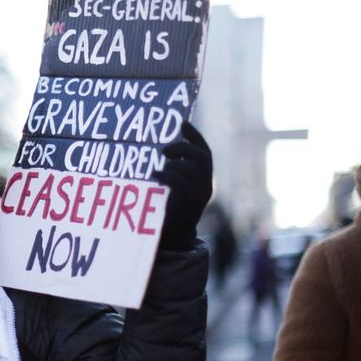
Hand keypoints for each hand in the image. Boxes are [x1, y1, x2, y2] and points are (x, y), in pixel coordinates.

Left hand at [151, 122, 212, 250]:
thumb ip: (174, 170)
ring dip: (173, 163)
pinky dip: (166, 175)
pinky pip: (179, 183)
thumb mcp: (174, 187)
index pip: (205, 153)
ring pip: (190, 169)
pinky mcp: (187, 205)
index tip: (182, 122)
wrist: (172, 238)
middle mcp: (205, 186)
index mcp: (204, 180)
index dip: (195, 136)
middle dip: (184, 148)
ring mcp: (198, 196)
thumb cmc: (168, 209)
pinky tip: (155, 175)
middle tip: (165, 150)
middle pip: (203, 158)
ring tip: (160, 168)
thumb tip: (161, 149)